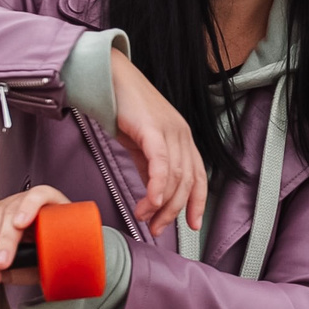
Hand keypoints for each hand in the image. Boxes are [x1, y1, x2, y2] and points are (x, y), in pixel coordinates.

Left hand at [0, 183, 75, 288]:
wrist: (77, 254)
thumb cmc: (43, 259)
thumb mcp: (12, 270)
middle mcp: (6, 210)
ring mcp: (26, 203)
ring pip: (8, 213)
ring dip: (3, 240)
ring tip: (4, 262)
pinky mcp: (50, 199)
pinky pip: (36, 196)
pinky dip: (27, 207)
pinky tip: (21, 223)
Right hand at [110, 48, 205, 237]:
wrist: (110, 78)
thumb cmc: (125, 108)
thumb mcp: (141, 143)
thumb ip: (150, 166)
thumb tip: (154, 193)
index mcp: (183, 138)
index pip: (198, 176)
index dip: (197, 202)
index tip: (192, 225)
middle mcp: (182, 135)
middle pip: (188, 181)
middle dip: (175, 211)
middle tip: (158, 229)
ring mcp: (171, 131)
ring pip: (175, 177)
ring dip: (161, 204)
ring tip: (145, 218)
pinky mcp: (154, 129)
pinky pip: (160, 164)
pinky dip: (157, 187)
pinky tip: (149, 202)